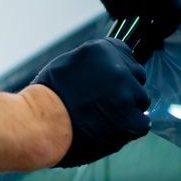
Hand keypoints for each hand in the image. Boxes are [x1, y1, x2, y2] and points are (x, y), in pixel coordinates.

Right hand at [31, 39, 150, 166]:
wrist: (38, 124)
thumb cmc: (46, 99)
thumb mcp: (69, 64)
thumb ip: (94, 65)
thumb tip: (108, 70)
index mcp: (102, 50)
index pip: (126, 56)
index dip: (118, 73)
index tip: (108, 85)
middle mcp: (118, 68)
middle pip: (136, 78)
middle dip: (124, 91)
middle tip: (103, 105)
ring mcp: (126, 93)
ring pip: (140, 101)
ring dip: (127, 110)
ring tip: (102, 119)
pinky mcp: (130, 119)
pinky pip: (142, 124)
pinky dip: (130, 129)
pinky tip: (111, 130)